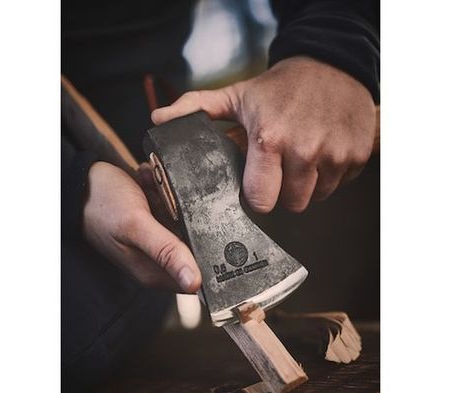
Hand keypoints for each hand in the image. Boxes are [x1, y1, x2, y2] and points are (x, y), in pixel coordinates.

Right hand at [83, 161, 201, 291]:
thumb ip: (166, 252)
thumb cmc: (102, 205)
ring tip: (150, 191)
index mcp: (154, 273)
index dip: (202, 248)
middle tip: (162, 200)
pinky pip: (176, 207)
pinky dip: (165, 192)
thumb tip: (194, 282)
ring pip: (187, 221)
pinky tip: (148, 186)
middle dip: (184, 217)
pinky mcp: (158, 225)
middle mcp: (158, 261)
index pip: (197, 274)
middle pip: (196, 243)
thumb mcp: (136, 226)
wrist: (84, 180)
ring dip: (172, 201)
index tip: (187, 223)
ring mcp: (159, 242)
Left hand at [152, 57, 375, 212]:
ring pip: (316, 198)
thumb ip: (195, 110)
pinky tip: (321, 153)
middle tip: (279, 170)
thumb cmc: (280, 86)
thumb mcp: (236, 96)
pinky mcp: (358, 156)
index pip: (261, 201)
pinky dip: (329, 176)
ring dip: (306, 186)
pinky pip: (339, 185)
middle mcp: (305, 149)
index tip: (257, 186)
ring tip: (299, 159)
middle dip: (282, 193)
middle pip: (291, 205)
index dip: (257, 197)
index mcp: (269, 138)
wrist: (333, 64)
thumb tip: (158, 121)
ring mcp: (335, 154)